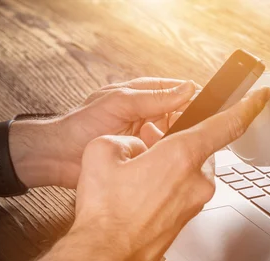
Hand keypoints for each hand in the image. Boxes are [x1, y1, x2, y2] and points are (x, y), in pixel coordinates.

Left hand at [9, 78, 196, 188]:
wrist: (57, 158)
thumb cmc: (81, 125)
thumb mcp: (120, 103)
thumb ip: (154, 97)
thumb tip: (187, 88)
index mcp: (142, 94)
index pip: (179, 91)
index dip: (195, 97)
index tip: (211, 106)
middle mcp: (148, 115)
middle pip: (181, 116)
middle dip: (188, 124)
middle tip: (193, 133)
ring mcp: (147, 137)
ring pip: (175, 138)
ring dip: (177, 143)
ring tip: (175, 147)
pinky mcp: (144, 158)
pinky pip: (164, 157)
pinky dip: (168, 159)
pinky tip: (170, 163)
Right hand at [68, 87, 269, 260]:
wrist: (105, 258)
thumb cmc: (105, 213)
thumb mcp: (102, 153)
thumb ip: (127, 139)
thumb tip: (137, 148)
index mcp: (182, 157)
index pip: (227, 124)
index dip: (248, 105)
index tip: (261, 95)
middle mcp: (197, 181)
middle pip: (197, 147)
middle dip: (175, 141)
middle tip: (147, 142)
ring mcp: (195, 203)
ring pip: (188, 170)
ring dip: (168, 165)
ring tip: (134, 175)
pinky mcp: (188, 218)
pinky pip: (182, 190)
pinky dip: (166, 184)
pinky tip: (138, 193)